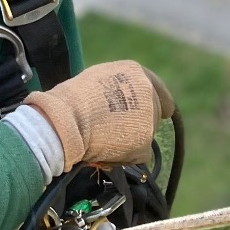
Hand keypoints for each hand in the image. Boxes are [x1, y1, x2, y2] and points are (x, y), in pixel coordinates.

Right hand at [26, 60, 174, 169]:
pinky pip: (139, 154)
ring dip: (131, 139)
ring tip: (105, 138)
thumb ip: (119, 85)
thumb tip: (122, 97)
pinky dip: (126, 156)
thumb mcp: (99, 77)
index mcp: (136, 72)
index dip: (158, 101)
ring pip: (145, 134)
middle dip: (139, 123)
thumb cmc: (74, 98)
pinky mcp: (144, 143)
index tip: (162, 112)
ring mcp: (148, 118)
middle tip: (115, 129)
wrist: (67, 119)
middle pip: (153, 113)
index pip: (157, 89)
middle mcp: (147, 92)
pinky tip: (107, 152)